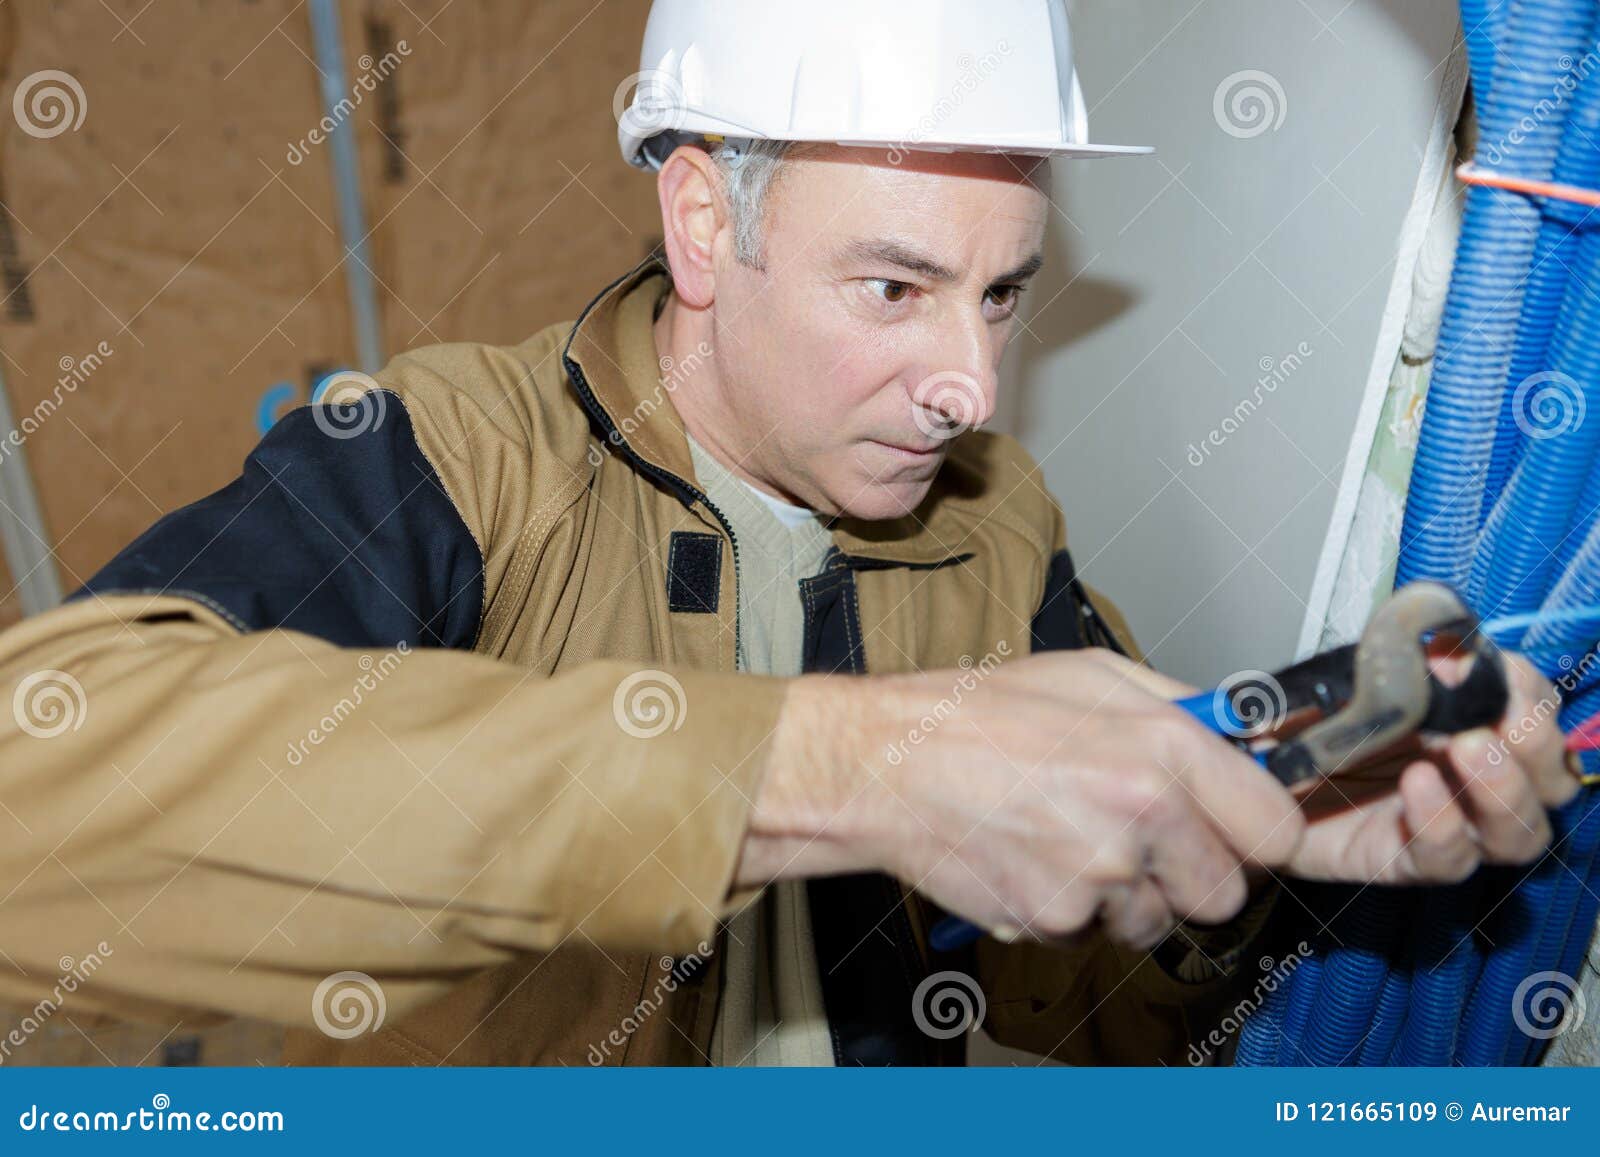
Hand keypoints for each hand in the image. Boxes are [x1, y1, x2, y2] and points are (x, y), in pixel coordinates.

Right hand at [743, 648, 1304, 949]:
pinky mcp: (1055, 921)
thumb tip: (1249, 742)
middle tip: (1143, 838)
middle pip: (1225, 893)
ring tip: (1070, 838)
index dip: (1257, 833)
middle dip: (1192, 873)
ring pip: (1156, 920)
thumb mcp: (1096, 674)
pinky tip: (1036, 858)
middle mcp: (1142, 816)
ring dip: (1126, 894)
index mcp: (1164, 748)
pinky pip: (1093, 933)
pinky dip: (1071, 909)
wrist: (890, 765)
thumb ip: (1184, 711)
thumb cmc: (983, 714)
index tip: (1237, 829)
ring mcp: (1098, 877)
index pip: (1277, 830)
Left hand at [1284, 654, 1579, 883]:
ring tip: (1470, 750)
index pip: (1534, 711)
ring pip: (1520, 832)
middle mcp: (1473, 780)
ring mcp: (1447, 826)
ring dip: (1506, 789)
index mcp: (1469, 723)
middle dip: (1536, 742)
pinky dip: (1441, 823)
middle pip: (1549, 777)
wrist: (1246, 776)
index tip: (1503, 668)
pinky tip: (1415, 787)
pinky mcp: (1405, 863)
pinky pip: (1447, 859)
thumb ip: (1385, 665)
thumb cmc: (1299, 723)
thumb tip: (1439, 650)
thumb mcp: (1335, 680)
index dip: (1531, 692)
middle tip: (1505, 717)